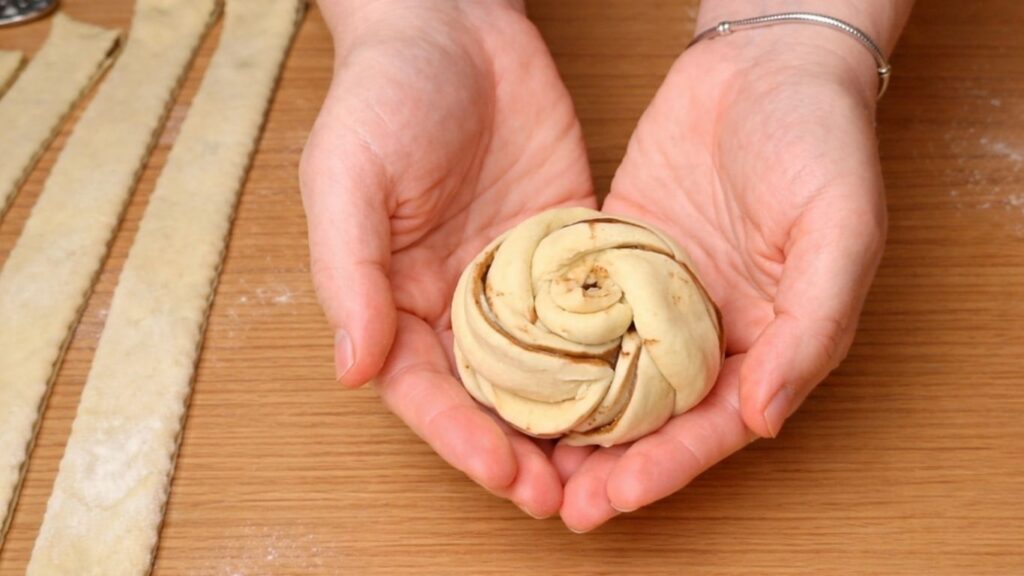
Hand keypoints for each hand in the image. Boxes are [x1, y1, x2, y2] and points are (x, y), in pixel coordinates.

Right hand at [300, 0, 593, 517]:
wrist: (452, 24)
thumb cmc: (381, 97)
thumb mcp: (347, 180)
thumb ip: (348, 274)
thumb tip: (353, 370)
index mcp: (396, 298)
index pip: (427, 389)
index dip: (462, 439)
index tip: (506, 477)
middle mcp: (458, 300)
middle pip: (492, 394)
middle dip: (526, 449)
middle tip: (570, 497)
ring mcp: (517, 277)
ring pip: (549, 365)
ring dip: (577, 419)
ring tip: (616, 465)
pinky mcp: (567, 244)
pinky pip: (592, 307)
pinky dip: (614, 349)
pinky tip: (646, 382)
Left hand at [554, 25, 887, 530]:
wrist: (768, 61)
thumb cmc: (822, 141)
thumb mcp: (840, 233)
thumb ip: (811, 329)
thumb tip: (764, 419)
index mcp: (769, 338)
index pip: (714, 421)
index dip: (667, 464)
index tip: (615, 498)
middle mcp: (708, 326)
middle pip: (654, 411)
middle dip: (609, 462)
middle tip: (557, 501)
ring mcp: (658, 292)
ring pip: (610, 369)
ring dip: (573, 417)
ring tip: (523, 455)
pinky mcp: (618, 253)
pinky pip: (580, 307)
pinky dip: (552, 342)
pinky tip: (514, 370)